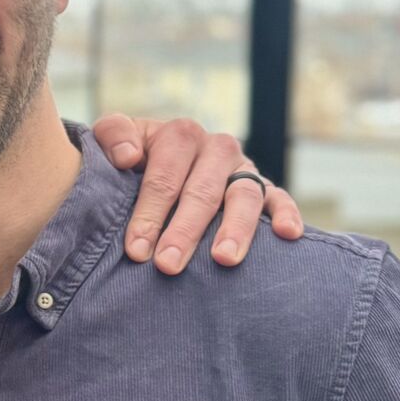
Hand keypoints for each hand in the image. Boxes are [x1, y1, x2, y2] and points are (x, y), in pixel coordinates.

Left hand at [91, 114, 304, 274]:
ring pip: (244, 195)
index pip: (164, 176)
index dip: (149, 213)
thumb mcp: (112, 140)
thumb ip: (111, 136)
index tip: (136, 250)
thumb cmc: (131, 160)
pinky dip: (287, 213)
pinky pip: (280, 197)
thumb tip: (128, 156)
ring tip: (223, 259)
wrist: (156, 161)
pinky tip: (288, 235)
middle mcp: (216, 148)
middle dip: (184, 230)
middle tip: (168, 265)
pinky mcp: (264, 187)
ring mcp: (243, 168)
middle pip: (202, 191)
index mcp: (180, 135)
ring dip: (235, 228)